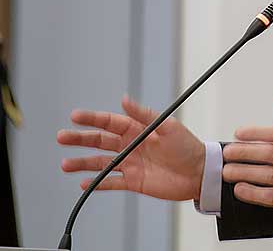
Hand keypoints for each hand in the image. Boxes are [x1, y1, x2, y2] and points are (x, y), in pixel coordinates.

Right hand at [57, 95, 205, 200]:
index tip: (75, 117)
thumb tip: (124, 99)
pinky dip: (98, 183)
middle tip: (61, 137)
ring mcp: (131, 164)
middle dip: (80, 139)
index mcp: (138, 129)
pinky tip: (84, 183)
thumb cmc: (187, 147)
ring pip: (101, 163)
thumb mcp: (167, 127)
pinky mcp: (134, 181)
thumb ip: (144, 115)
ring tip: (66, 164)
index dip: (92, 119)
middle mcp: (131, 146)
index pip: (110, 122)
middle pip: (100, 141)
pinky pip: (111, 182)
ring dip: (83, 163)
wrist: (200, 173)